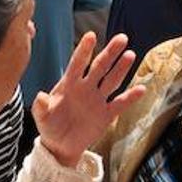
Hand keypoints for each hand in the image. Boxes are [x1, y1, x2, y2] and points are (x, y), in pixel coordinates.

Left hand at [32, 32, 145, 168]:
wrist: (61, 147)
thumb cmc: (50, 127)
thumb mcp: (42, 118)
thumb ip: (41, 107)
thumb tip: (40, 96)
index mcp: (69, 85)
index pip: (77, 64)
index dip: (84, 50)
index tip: (91, 35)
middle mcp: (85, 88)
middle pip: (100, 66)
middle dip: (110, 53)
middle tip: (122, 38)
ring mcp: (97, 100)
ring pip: (111, 80)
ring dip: (121, 68)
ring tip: (130, 55)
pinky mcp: (106, 115)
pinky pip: (120, 104)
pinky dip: (130, 97)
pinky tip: (141, 88)